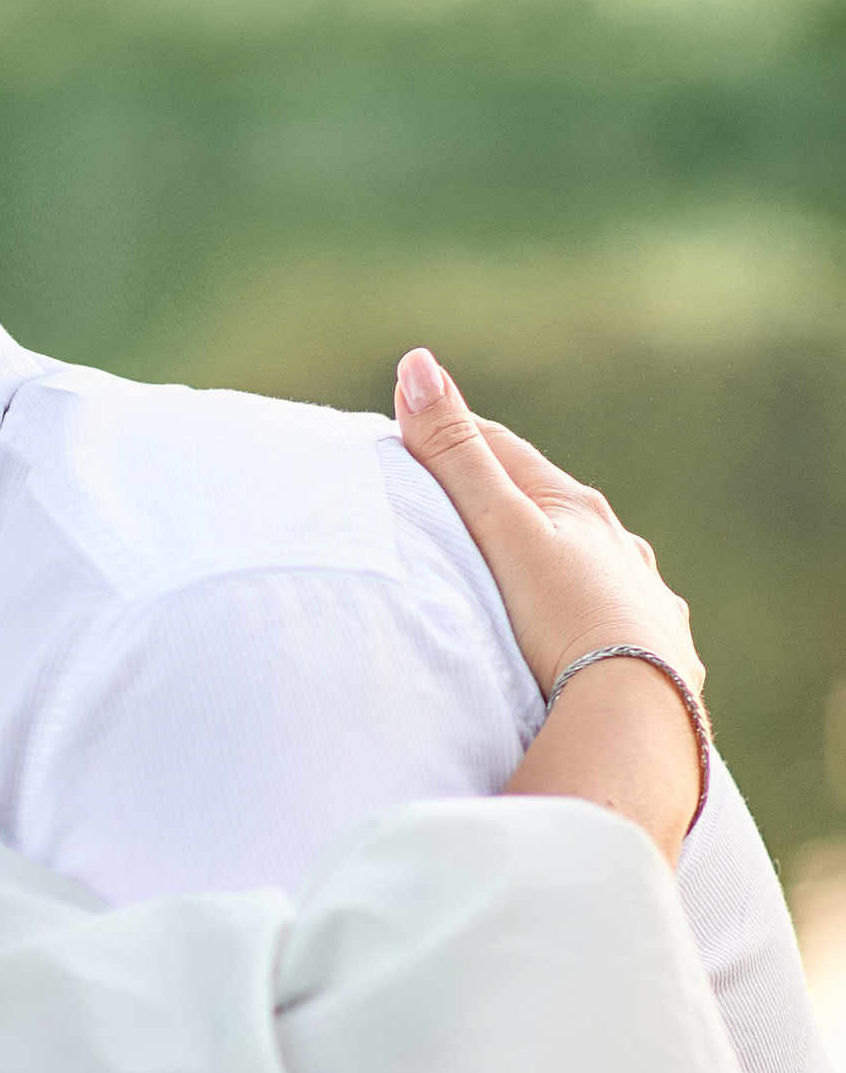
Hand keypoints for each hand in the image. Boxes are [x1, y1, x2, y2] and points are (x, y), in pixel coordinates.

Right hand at [395, 349, 703, 698]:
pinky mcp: (661, 651)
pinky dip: (597, 614)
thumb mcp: (499, 530)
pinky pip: (622, 619)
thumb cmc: (561, 616)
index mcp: (575, 507)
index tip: (411, 426)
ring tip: (530, 572)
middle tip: (460, 498)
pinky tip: (596, 633)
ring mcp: (643, 595)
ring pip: (593, 562)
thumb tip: (416, 363)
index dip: (455, 434)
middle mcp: (618, 543)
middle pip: (551, 505)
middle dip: (507, 497)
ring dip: (560, 557)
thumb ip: (456, 457)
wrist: (636, 710)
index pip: (503, 451)